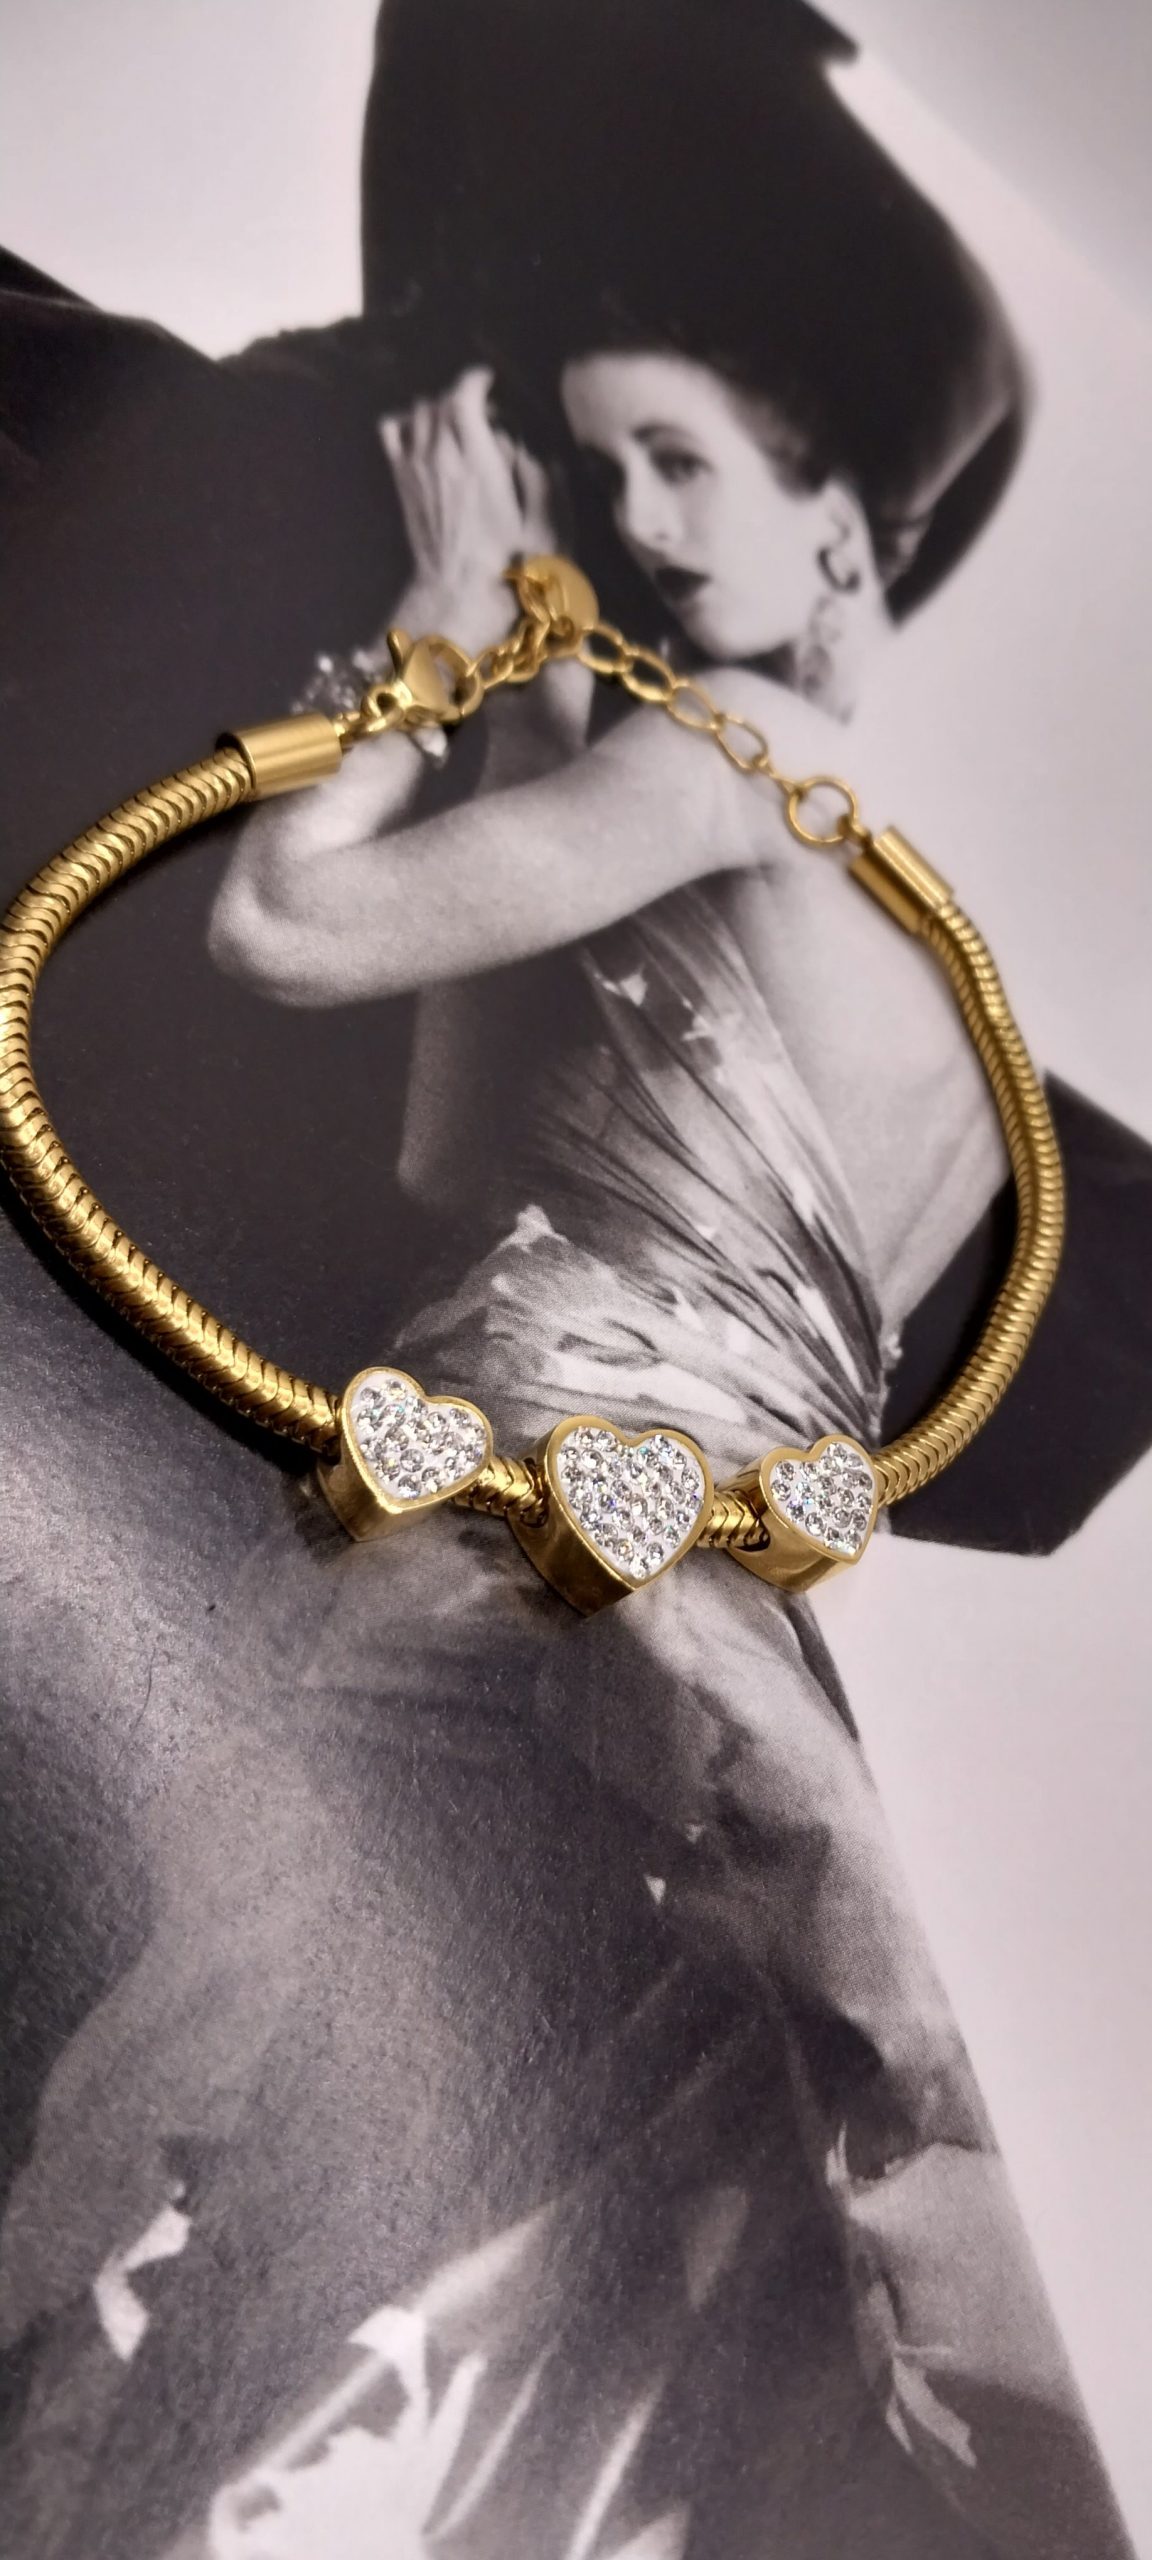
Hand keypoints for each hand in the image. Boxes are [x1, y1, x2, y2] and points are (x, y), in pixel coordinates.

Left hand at [380, 366, 553, 655]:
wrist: (456, 590)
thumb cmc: (504, 563)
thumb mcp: (540, 524)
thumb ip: (542, 479)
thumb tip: (535, 450)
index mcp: (476, 461)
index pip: (464, 396)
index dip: (477, 380)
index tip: (490, 382)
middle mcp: (441, 456)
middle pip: (441, 400)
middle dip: (463, 397)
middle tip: (484, 413)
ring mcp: (415, 466)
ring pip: (417, 410)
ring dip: (437, 408)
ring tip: (456, 423)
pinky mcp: (401, 480)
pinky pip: (391, 431)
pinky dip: (404, 422)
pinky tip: (422, 433)